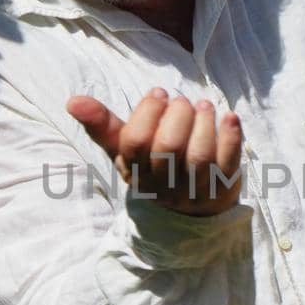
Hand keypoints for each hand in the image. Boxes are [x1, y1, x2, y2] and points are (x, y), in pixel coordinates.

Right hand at [67, 88, 244, 215]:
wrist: (190, 211)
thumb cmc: (154, 168)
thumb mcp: (126, 151)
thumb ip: (103, 126)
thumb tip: (72, 101)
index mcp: (136, 174)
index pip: (135, 144)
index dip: (147, 113)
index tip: (159, 93)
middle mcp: (163, 186)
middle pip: (168, 148)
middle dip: (178, 115)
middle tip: (182, 102)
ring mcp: (195, 191)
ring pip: (200, 156)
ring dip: (204, 124)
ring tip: (203, 107)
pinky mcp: (224, 189)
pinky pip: (230, 162)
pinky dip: (231, 136)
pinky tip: (228, 117)